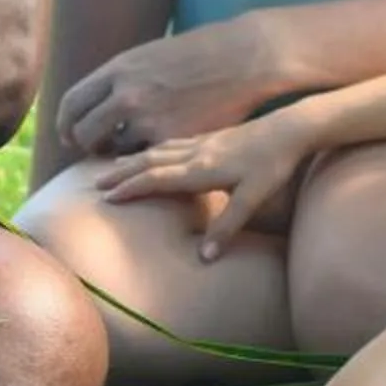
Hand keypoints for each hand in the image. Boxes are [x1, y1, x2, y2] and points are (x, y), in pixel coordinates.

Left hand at [57, 19, 272, 159]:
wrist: (241, 58)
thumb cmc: (197, 54)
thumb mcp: (147, 55)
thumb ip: (121, 79)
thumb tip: (100, 101)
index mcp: (117, 69)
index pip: (71, 102)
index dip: (64, 123)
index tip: (68, 136)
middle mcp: (126, 94)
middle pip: (83, 132)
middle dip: (84, 145)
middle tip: (93, 151)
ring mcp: (148, 118)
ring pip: (113, 150)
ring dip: (117, 155)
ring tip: (130, 151)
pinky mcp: (171, 137)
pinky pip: (145, 157)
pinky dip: (147, 158)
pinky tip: (157, 154)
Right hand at [92, 114, 304, 261]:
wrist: (291, 127)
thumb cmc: (274, 164)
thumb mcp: (254, 198)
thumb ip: (228, 226)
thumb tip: (202, 257)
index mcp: (201, 169)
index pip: (156, 178)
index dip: (130, 188)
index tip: (106, 197)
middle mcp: (195, 153)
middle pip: (148, 162)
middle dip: (120, 173)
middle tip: (94, 182)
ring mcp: (201, 142)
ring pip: (157, 150)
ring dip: (132, 159)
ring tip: (111, 166)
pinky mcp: (210, 136)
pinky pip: (171, 143)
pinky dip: (152, 149)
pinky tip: (150, 151)